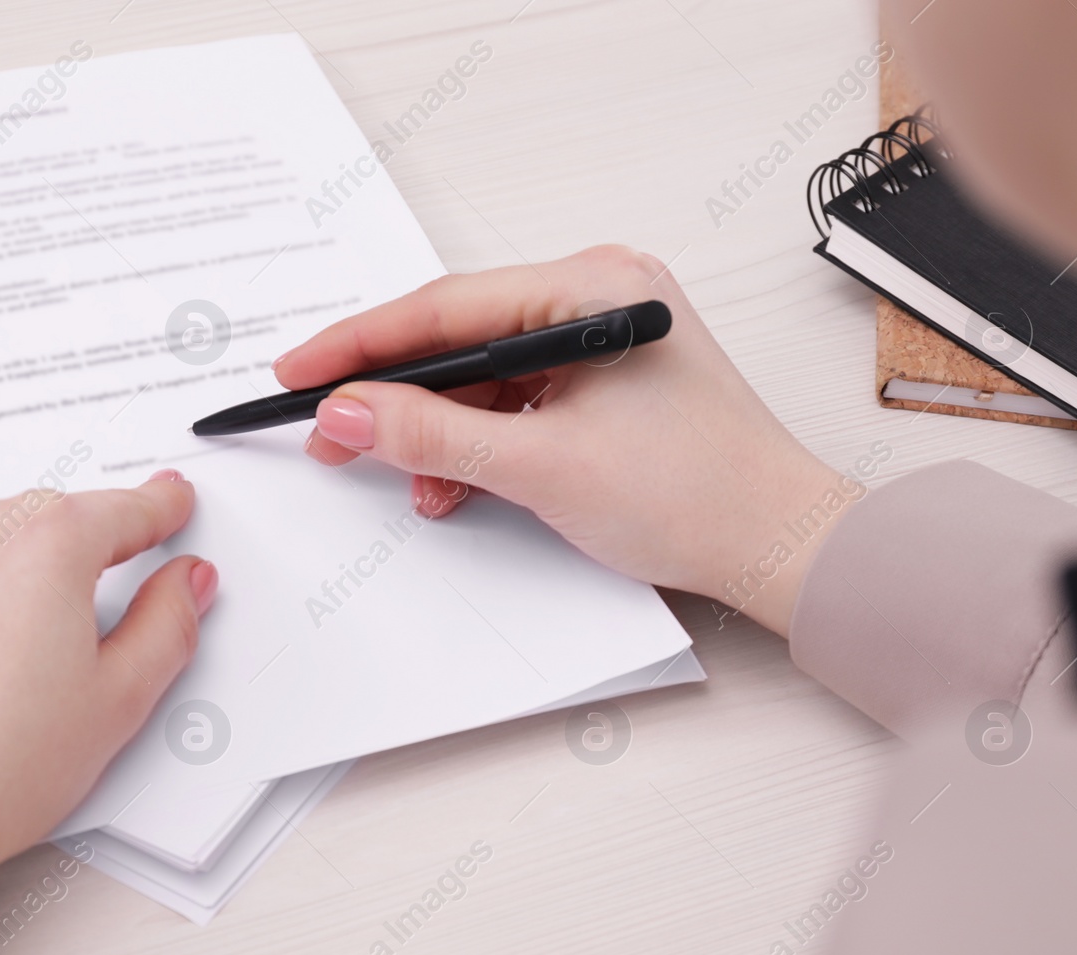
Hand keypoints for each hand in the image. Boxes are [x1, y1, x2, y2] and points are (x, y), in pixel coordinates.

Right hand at [277, 245, 847, 635]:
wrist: (779, 546)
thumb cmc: (699, 495)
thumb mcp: (540, 467)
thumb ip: (430, 436)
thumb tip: (345, 414)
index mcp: (594, 286)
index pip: (445, 307)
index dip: (360, 345)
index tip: (297, 372)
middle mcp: (600, 296)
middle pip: (461, 337)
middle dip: (394, 395)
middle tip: (329, 431)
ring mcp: (604, 339)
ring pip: (485, 375)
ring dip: (437, 430)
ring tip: (400, 477)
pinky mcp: (606, 381)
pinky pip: (518, 399)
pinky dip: (480, 441)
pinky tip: (453, 482)